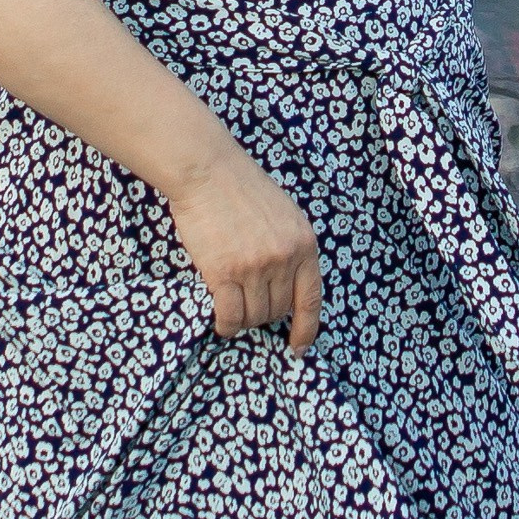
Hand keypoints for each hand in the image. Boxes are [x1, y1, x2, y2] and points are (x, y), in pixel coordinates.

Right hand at [164, 138, 322, 351]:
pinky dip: (226, 324)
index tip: (298, 347)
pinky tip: (220, 321)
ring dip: (242, 318)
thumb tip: (286, 289)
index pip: (311, 298)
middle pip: (278, 310)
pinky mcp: (225, 272)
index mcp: (304, 244)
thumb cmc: (240, 189)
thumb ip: (290, 249)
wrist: (208, 171)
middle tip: (246, 302)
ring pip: (253, 316)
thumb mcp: (283, 215)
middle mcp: (284, 258)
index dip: (306, 329)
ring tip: (231, 304)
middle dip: (263, 314)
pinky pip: (230, 316)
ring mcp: (255, 267)